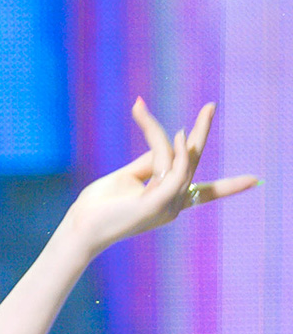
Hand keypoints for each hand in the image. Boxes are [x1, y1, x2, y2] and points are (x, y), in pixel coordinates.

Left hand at [69, 98, 259, 258]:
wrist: (80, 228)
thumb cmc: (99, 205)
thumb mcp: (127, 177)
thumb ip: (149, 161)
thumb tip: (165, 141)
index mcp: (169, 201)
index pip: (206, 193)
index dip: (230, 186)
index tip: (254, 181)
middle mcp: (173, 206)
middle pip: (192, 164)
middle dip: (202, 134)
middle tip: (210, 106)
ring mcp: (167, 206)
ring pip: (178, 161)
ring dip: (165, 135)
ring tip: (140, 109)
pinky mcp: (156, 203)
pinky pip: (171, 169)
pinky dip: (172, 149)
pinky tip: (173, 133)